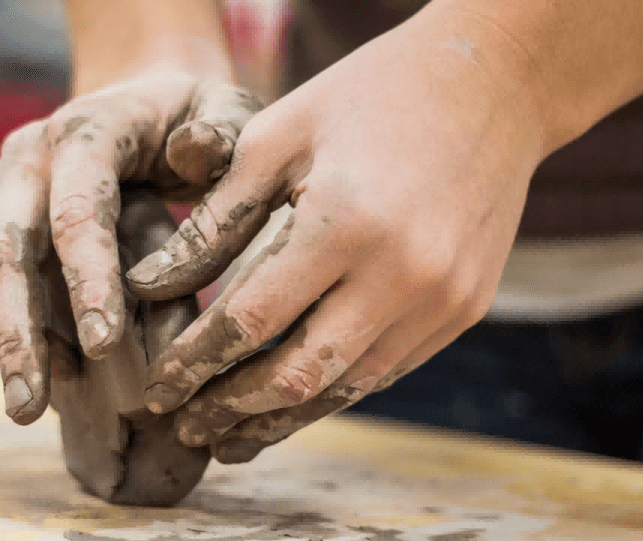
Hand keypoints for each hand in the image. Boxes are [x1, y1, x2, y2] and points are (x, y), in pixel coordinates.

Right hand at [0, 72, 260, 424]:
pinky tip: (27, 357)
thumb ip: (221, 135)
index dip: (87, 283)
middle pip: (3, 251)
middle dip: (17, 335)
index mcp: (87, 133)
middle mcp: (26, 159)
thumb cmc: (192, 119)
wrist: (137, 103)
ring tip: (40, 394)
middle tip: (27, 409)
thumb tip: (190, 154)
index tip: (105, 350)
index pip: (77, 213)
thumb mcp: (226, 111)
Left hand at [126, 15, 546, 461]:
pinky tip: (293, 401)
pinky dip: (333, 390)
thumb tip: (150, 286)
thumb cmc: (368, 98)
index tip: (155, 388)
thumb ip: (215, 218)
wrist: (492, 84)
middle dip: (230, 410)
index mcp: (345, 223)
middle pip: (297, 374)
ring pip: (346, 388)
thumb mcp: (277, 136)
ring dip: (281, 418)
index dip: (194, 364)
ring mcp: (442, 300)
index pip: (249, 320)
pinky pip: (386, 370)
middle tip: (184, 427)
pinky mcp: (465, 309)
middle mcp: (402, 275)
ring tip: (229, 438)